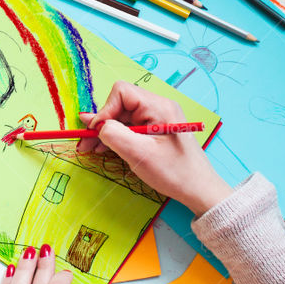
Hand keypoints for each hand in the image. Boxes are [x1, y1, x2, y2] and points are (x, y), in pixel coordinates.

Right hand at [78, 81, 230, 215]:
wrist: (199, 190)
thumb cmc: (173, 172)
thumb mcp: (138, 154)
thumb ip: (113, 134)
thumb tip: (94, 123)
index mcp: (158, 107)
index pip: (122, 93)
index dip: (104, 110)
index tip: (96, 133)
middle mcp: (158, 107)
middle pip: (120, 105)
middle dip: (102, 123)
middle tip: (85, 144)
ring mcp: (158, 119)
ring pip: (123, 117)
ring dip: (106, 132)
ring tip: (90, 149)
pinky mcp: (156, 131)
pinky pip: (131, 127)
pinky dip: (117, 137)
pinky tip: (105, 149)